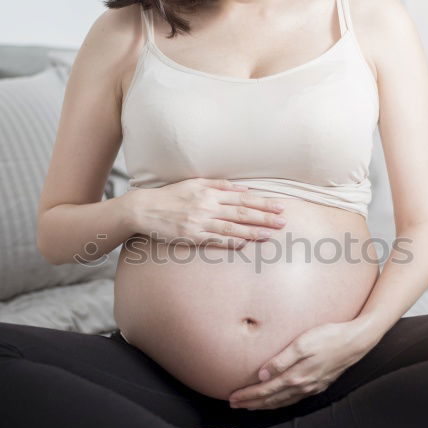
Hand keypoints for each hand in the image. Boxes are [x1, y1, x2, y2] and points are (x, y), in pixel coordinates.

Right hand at [131, 178, 286, 248]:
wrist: (144, 209)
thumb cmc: (170, 196)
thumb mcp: (193, 183)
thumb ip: (218, 185)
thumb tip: (242, 188)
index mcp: (209, 192)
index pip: (243, 198)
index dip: (263, 203)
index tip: (279, 206)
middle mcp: (207, 206)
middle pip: (242, 212)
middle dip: (265, 216)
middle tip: (283, 221)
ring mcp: (200, 222)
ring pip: (233, 227)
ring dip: (253, 230)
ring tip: (271, 233)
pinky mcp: (192, 236)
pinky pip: (216, 239)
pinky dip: (232, 241)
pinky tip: (246, 243)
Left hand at [228, 321, 373, 409]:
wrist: (356, 342)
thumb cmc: (328, 337)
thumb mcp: (302, 343)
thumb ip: (281, 360)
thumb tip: (262, 376)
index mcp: (296, 377)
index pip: (265, 391)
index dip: (248, 396)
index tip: (232, 398)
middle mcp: (303, 386)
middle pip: (271, 400)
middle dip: (251, 403)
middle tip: (234, 405)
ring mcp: (312, 388)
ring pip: (282, 402)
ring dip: (264, 405)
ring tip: (250, 406)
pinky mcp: (319, 385)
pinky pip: (293, 399)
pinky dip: (280, 402)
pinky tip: (276, 400)